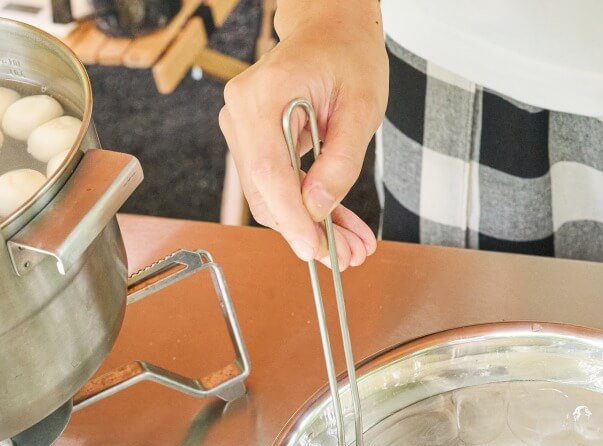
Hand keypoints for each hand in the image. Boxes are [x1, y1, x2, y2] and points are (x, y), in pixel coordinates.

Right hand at [219, 0, 386, 267]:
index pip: (270, 172)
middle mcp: (241, 111)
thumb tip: (318, 208)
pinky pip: (272, 186)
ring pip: (268, 196)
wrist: (331, 32)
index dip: (292, 218)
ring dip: (307, 225)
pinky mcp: (250, 141)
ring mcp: (240, 127)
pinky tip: (333, 225)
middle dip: (305, 230)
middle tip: (347, 255)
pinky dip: (302, 208)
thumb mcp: (362, 106)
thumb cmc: (347, 56)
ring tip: (349, 243)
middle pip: (264, 192)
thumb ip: (342, 161)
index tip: (315, 249)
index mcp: (264, 94)